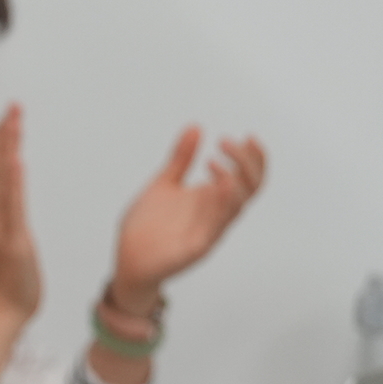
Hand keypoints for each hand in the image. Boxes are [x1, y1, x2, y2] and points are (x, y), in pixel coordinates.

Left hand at [109, 127, 267, 311]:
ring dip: (232, 183)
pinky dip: (219, 209)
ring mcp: (209, 231)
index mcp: (212, 199)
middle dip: (245, 163)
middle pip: (250, 189)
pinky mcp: (196, 248)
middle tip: (225, 142)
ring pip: (236, 208)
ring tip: (215, 163)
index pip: (248, 178)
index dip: (255, 158)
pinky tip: (214, 189)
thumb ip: (180, 158)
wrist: (127, 257)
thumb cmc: (147, 224)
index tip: (247, 135)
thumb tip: (196, 127)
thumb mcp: (164, 183)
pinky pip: (216, 229)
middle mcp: (216, 214)